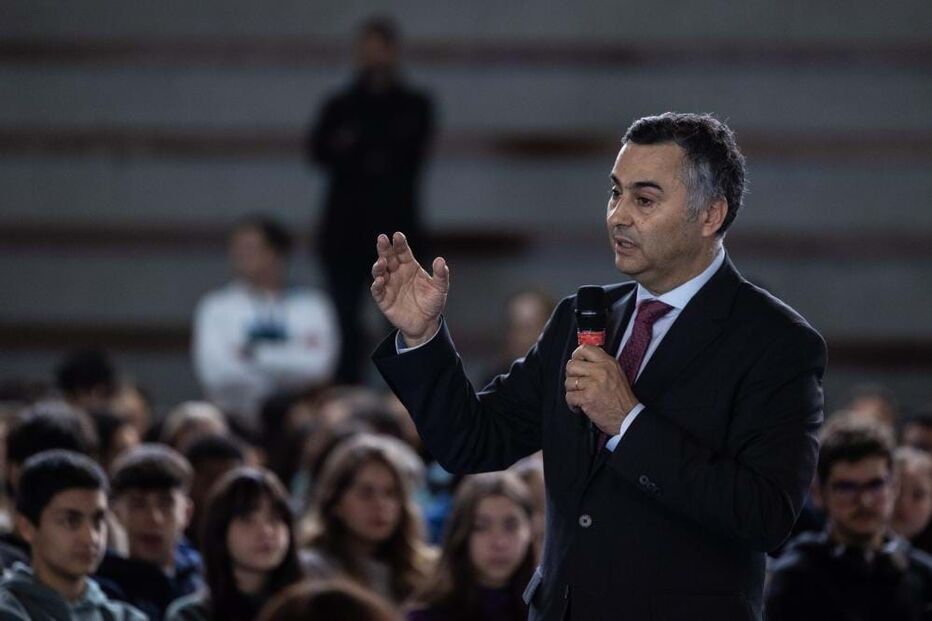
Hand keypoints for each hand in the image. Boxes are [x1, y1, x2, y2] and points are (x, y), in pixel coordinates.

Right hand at [371, 232, 449, 346]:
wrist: (426, 324)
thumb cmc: (432, 303)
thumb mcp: (440, 288)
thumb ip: (440, 275)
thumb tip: (440, 260)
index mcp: (410, 266)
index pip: (402, 252)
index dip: (399, 244)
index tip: (398, 235)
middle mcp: (397, 273)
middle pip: (388, 258)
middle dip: (384, 248)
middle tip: (382, 239)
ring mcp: (389, 285)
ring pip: (380, 272)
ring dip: (378, 265)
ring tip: (382, 261)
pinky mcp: (384, 299)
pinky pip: (377, 290)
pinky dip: (377, 284)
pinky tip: (380, 279)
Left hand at [564, 345, 639, 434]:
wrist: (628, 417)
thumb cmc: (622, 399)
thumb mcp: (617, 373)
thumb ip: (601, 364)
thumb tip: (583, 359)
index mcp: (608, 363)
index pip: (585, 348)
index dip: (576, 355)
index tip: (575, 361)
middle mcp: (600, 371)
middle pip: (572, 365)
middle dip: (571, 376)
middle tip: (576, 383)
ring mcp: (593, 384)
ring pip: (569, 382)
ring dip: (572, 391)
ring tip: (580, 396)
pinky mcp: (587, 398)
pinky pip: (569, 396)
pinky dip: (572, 404)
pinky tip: (579, 405)